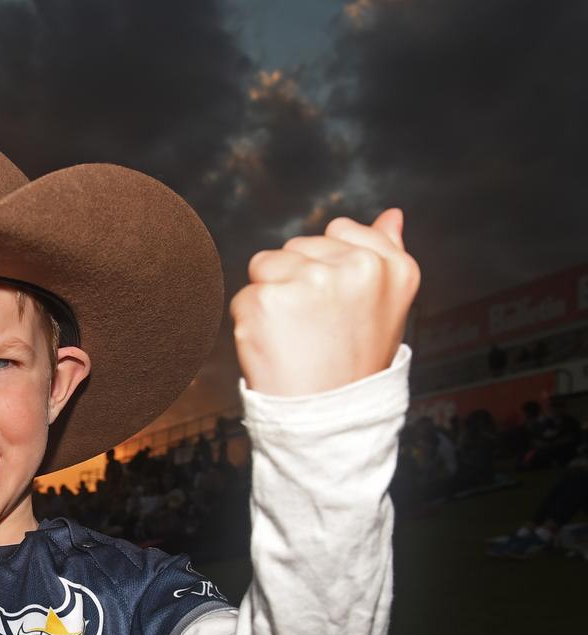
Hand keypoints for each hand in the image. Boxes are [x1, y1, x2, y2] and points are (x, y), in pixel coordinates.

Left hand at [230, 208, 420, 396]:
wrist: (326, 419)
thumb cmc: (352, 363)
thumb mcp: (386, 307)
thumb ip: (386, 253)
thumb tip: (392, 213)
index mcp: (392, 266)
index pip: (340, 230)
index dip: (330, 269)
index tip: (340, 307)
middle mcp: (356, 268)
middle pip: (298, 246)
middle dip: (298, 281)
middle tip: (317, 329)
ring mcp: (310, 281)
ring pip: (266, 264)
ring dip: (271, 297)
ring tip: (297, 336)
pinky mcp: (267, 299)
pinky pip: (244, 294)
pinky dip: (250, 320)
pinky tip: (276, 346)